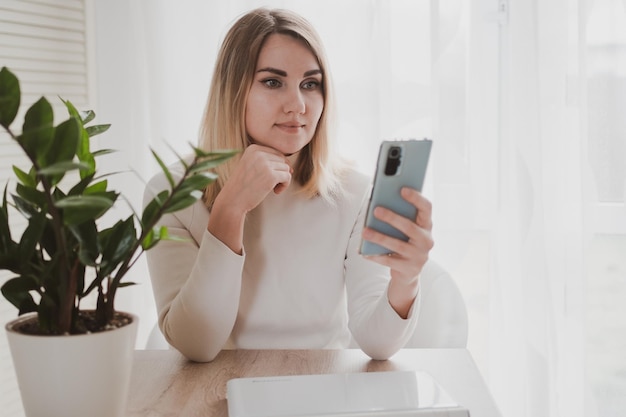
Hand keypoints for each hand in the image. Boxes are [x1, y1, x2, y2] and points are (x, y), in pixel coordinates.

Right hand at [218, 144, 292, 213]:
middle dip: (280, 172)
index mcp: (253, 149)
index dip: (277, 166)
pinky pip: (287, 177)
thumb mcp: (251, 167)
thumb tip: (290, 166)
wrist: (232, 201)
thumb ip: (266, 161)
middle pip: (282, 160)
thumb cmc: (243, 186)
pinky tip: (275, 192)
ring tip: (272, 188)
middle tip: (272, 184)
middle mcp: (258, 153)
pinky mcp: (271, 176)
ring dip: (282, 180)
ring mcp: (265, 164)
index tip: (270, 178)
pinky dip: (285, 185)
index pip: (275, 153)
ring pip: (286, 168)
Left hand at [361, 187, 433, 316]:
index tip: (402, 189)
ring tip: (364, 231)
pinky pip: (389, 261)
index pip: (426, 208)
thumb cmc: (404, 242)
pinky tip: (363, 251)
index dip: (416, 198)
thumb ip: (399, 216)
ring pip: (397, 245)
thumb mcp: (406, 229)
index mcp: (427, 225)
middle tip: (376, 209)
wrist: (409, 272)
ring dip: (379, 237)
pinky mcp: (409, 269)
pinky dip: (375, 256)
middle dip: (392, 217)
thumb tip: (379, 204)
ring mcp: (419, 256)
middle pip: (410, 227)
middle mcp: (426, 240)